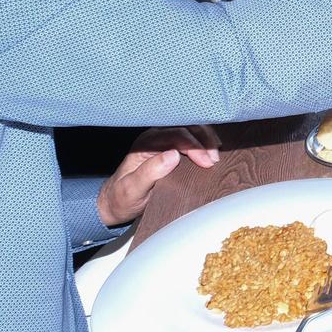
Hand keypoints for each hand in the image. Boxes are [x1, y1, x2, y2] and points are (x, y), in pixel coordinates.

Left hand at [96, 125, 219, 226]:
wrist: (115, 204)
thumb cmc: (121, 198)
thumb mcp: (132, 189)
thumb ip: (150, 172)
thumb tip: (173, 155)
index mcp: (145, 144)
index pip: (176, 135)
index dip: (195, 146)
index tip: (207, 162)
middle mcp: (154, 137)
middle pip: (186, 127)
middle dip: (204, 140)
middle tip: (215, 159)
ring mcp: (163, 141)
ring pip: (190, 129)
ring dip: (206, 139)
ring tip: (216, 156)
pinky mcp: (169, 147)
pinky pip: (190, 138)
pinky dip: (203, 142)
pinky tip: (211, 152)